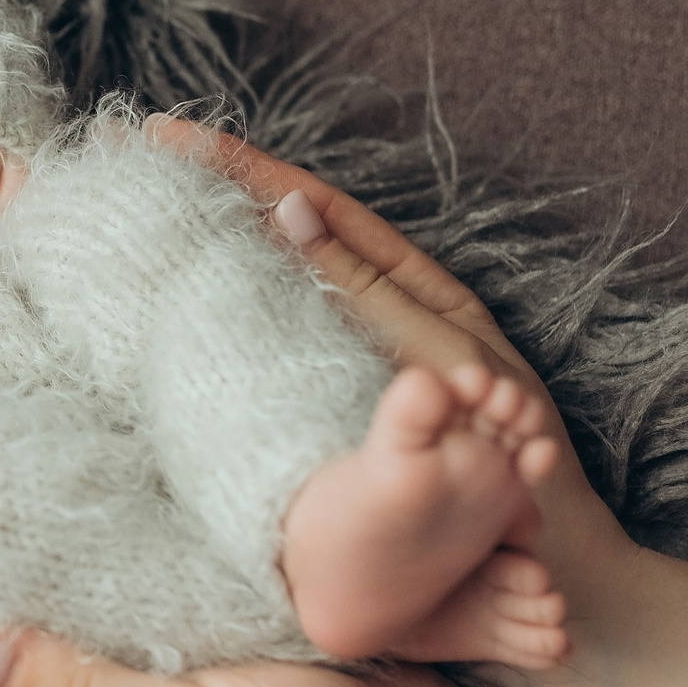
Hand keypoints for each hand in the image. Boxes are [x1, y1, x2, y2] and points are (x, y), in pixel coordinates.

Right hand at [139, 114, 633, 593]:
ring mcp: (363, 348)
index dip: (237, 165)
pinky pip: (276, 335)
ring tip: (143, 209)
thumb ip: (360, 285)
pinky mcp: (345, 401)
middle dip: (211, 187)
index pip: (309, 199)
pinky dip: (229, 308)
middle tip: (135, 156)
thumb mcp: (434, 353)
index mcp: (410, 280)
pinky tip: (185, 302)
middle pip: (284, 224)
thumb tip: (285, 209)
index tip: (164, 135)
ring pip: (274, 276)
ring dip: (211, 240)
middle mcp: (382, 304)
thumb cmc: (511, 454)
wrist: (552, 551)